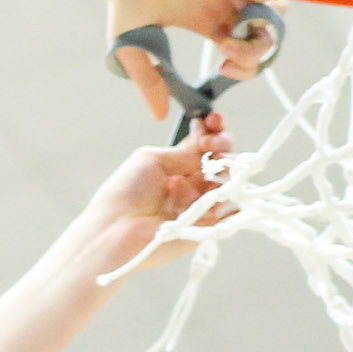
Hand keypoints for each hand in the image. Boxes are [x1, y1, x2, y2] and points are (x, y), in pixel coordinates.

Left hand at [74, 112, 233, 273]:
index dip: (213, 130)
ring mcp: (199, 206)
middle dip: (222, 144)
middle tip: (212, 144)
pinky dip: (238, 200)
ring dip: (229, 168)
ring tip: (219, 162)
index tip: (213, 120)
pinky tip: (237, 184)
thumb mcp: (152, 159)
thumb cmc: (125, 194)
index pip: (203, 145)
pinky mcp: (204, 227)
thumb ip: (185, 152)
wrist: (114, 231)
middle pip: (220, 160)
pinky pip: (230, 214)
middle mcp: (189, 186)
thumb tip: (210, 146)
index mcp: (175, 168)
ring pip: (227, 182)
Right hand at [107, 0, 284, 120]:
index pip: (243, 50)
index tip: (222, 68)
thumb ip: (149, 84)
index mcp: (206, 20)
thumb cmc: (126, 0)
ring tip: (235, 17)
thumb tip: (160, 117)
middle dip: (254, 50)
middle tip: (228, 47)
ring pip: (278, 9)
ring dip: (262, 21)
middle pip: (264, 35)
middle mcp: (225, 1)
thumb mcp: (134, 50)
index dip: (242, 67)